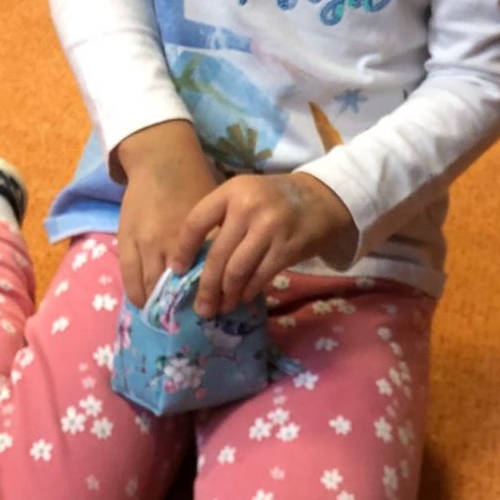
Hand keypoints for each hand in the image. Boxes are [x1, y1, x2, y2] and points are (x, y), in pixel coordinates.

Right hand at [113, 122, 217, 308]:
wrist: (160, 159)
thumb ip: (216, 242)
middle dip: (183, 306)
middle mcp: (165, 241)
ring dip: (158, 304)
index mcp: (191, 234)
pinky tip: (145, 303)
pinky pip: (128, 275)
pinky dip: (137, 293)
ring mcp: (141, 241)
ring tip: (169, 315)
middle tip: (193, 315)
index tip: (214, 308)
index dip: (206, 295)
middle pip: (173, 286)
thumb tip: (228, 272)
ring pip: (148, 285)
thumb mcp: (214, 212)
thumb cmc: (193, 182)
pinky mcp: (124, 239)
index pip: (198, 276)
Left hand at [170, 173, 355, 317]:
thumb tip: (194, 261)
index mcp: (232, 191)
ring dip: (227, 294)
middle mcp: (248, 207)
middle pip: (217, 255)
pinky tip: (243, 297)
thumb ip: (222, 219)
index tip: (176, 271)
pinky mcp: (287, 247)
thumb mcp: (245, 195)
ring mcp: (270, 227)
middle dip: (206, 287)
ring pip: (237, 271)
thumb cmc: (275, 200)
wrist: (323, 198)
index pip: (196, 222)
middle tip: (201, 307)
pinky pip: (260, 276)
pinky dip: (249, 291)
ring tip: (221, 307)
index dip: (183, 250)